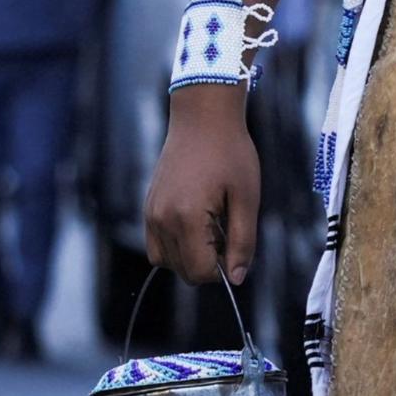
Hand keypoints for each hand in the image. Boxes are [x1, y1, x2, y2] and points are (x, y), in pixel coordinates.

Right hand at [145, 86, 260, 285]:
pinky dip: (176, 245)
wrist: (202, 118)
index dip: (222, 269)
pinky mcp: (148, 207)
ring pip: (167, 261)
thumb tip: (236, 277)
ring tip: (211, 225)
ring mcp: (151, 213)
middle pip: (183, 271)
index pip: (200, 272)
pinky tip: (196, 222)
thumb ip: (242, 242)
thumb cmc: (230, 153)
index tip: (235, 245)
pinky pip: (156, 245)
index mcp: (187, 218)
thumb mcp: (247, 198)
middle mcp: (162, 219)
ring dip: (191, 256)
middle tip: (226, 231)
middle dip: (208, 263)